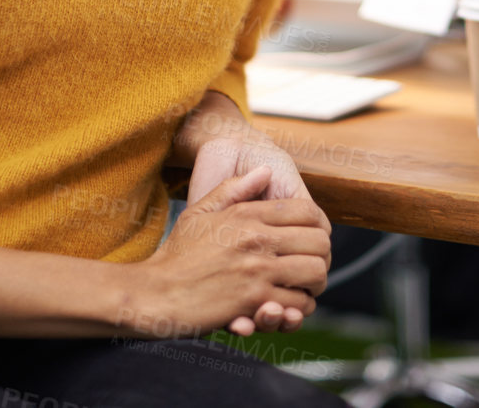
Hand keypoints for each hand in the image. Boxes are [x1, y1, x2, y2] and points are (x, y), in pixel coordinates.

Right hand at [187, 137, 330, 334]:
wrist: (156, 292)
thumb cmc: (177, 255)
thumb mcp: (200, 212)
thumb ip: (233, 189)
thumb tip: (264, 171)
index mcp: (246, 215)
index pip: (307, 212)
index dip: (318, 227)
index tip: (311, 240)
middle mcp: (257, 239)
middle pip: (320, 243)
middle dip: (322, 256)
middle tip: (312, 266)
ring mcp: (257, 271)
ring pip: (315, 274)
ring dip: (314, 284)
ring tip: (303, 286)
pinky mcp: (254, 301)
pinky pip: (297, 304)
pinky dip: (297, 308)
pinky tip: (287, 306)